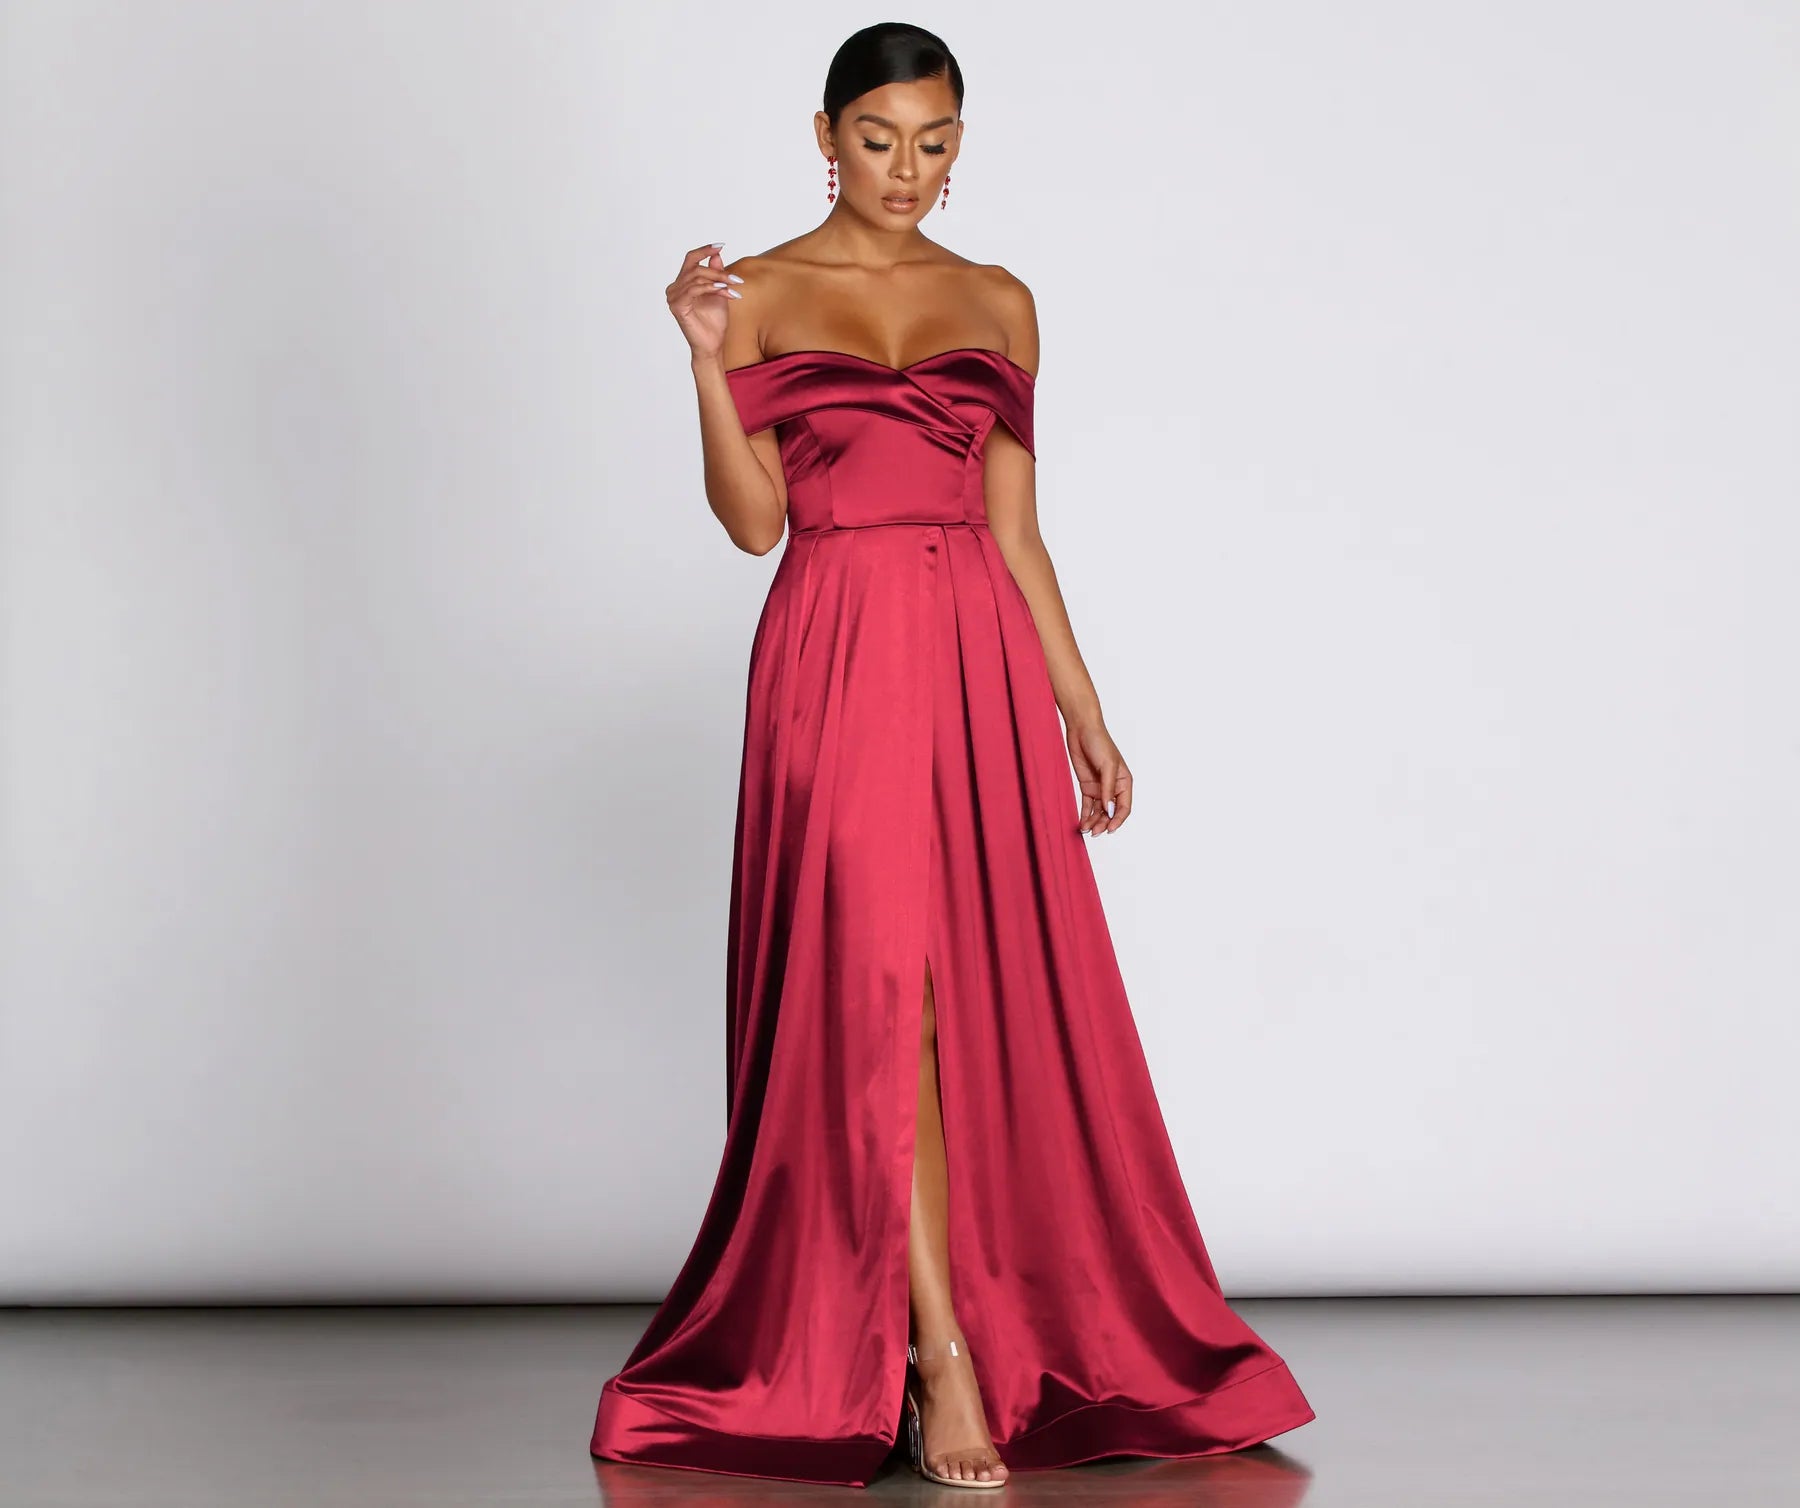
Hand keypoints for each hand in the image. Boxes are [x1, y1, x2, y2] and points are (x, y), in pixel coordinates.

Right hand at [665, 241, 742, 361]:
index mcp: (682, 283)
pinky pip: (694, 290)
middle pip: (695, 267)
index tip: (720, 245)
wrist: (713, 345)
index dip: (704, 250)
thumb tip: (717, 255)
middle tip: (736, 279)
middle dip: (718, 271)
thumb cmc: (714, 323)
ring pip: (696, 278)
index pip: (691, 259)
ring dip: (718, 280)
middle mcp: (674, 288)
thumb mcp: (719, 292)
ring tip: (734, 286)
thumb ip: (716, 274)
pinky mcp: (677, 307)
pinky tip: (723, 291)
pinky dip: (711, 288)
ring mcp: (673, 298)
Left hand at [1067, 716, 1132, 834]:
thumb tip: (1108, 810)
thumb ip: (1107, 789)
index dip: (1118, 820)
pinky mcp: (1087, 786)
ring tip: (1086, 830)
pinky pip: (1088, 805)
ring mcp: (1100, 788)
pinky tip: (1082, 823)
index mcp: (1124, 782)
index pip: (1124, 807)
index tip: (1109, 829)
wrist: (1082, 730)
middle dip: (1103, 823)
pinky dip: (1085, 815)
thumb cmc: (1099, 743)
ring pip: (1098, 811)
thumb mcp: (1107, 766)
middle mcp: (1113, 787)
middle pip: (1110, 812)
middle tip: (1094, 832)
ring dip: (1093, 821)